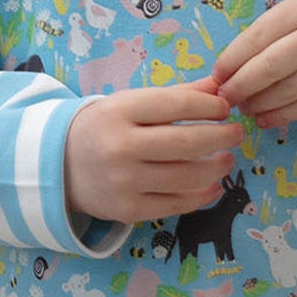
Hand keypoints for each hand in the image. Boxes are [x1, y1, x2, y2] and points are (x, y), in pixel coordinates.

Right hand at [64, 76, 244, 225]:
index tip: (224, 108)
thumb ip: (176, 95)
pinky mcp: (128, 210)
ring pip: (186, 177)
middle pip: (186, 142)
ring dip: (216, 168)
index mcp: (120, 111)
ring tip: (227, 160)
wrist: (61, 165)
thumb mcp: (131, 103)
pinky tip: (213, 186)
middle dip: (221, 137)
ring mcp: (124, 181)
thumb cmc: (105, 128)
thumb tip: (219, 87)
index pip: (177, 105)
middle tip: (236, 134)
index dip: (209, 106)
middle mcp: (121, 147)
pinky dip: (202, 196)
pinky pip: (176, 204)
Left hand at [211, 0, 296, 127]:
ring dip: (259, 105)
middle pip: (270, 68)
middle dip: (241, 87)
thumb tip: (229, 68)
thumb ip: (270, 31)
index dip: (231, 61)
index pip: (257, 37)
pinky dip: (282, 116)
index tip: (217, 76)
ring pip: (288, 92)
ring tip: (245, 108)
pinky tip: (266, 118)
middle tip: (225, 98)